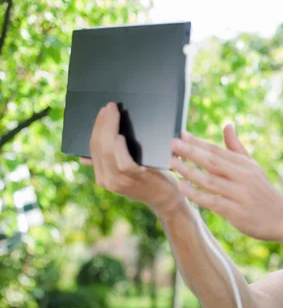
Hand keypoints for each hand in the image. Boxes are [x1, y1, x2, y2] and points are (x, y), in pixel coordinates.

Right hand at [82, 102, 185, 218]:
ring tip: (114, 115)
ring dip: (110, 130)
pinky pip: (124, 163)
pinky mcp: (136, 180)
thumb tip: (90, 151)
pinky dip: (120, 148)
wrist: (166, 200)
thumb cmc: (149, 180)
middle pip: (99, 147)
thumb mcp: (127, 171)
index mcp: (103, 176)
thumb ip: (111, 161)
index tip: (102, 111)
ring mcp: (120, 182)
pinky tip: (121, 136)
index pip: (93, 148)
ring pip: (108, 152)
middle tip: (108, 107)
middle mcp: (108, 180)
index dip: (96, 127)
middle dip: (102, 124)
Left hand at [171, 124, 282, 248]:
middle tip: (172, 143)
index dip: (198, 142)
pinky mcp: (237, 212)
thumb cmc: (263, 192)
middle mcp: (243, 177)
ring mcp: (240, 195)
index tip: (181, 134)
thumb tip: (227, 124)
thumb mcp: (253, 167)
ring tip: (172, 163)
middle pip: (213, 161)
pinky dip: (197, 194)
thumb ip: (236, 148)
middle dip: (191, 151)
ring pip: (210, 180)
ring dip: (189, 171)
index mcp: (245, 165)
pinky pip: (213, 201)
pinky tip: (182, 187)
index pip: (218, 150)